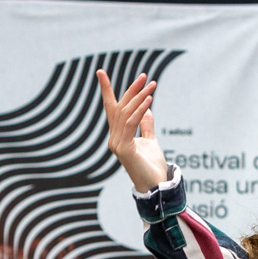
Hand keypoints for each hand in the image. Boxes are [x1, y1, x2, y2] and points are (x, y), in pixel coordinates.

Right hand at [96, 69, 169, 192]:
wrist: (156, 187)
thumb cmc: (153, 167)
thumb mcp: (150, 141)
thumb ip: (146, 125)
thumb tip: (146, 108)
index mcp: (118, 136)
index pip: (112, 109)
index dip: (107, 90)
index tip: (101, 72)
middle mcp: (114, 138)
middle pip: (120, 108)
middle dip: (131, 90)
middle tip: (144, 76)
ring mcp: (117, 144)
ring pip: (126, 113)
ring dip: (140, 97)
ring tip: (152, 85)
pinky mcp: (124, 149)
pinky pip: (131, 124)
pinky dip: (140, 110)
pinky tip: (149, 100)